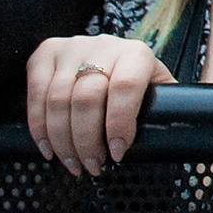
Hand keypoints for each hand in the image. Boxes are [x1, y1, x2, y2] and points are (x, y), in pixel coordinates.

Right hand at [26, 35, 172, 174]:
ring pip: (58, 99)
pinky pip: (35, 94)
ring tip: (73, 164)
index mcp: (137, 54)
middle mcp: (104, 44)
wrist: (111, 55)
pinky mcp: (45, 53)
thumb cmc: (137, 83)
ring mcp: (72, 46)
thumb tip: (177, 140)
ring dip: (62, 140)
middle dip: (87, 141)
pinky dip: (39, 127)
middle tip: (92, 167)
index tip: (118, 154)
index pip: (125, 87)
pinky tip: (48, 148)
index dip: (119, 123)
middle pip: (87, 98)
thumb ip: (163, 109)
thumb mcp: (156, 91)